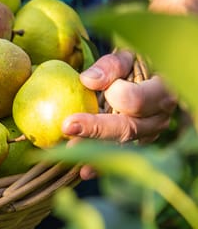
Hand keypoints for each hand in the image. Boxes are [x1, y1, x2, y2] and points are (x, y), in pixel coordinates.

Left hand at [61, 50, 176, 179]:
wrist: (145, 80)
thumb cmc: (134, 67)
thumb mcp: (126, 58)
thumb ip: (110, 66)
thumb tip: (87, 80)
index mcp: (161, 92)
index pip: (137, 101)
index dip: (115, 95)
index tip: (90, 85)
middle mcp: (159, 118)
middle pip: (128, 128)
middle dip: (96, 129)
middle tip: (68, 127)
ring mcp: (149, 136)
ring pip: (122, 146)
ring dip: (95, 151)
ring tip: (70, 153)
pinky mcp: (137, 147)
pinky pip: (118, 156)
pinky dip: (101, 164)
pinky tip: (84, 170)